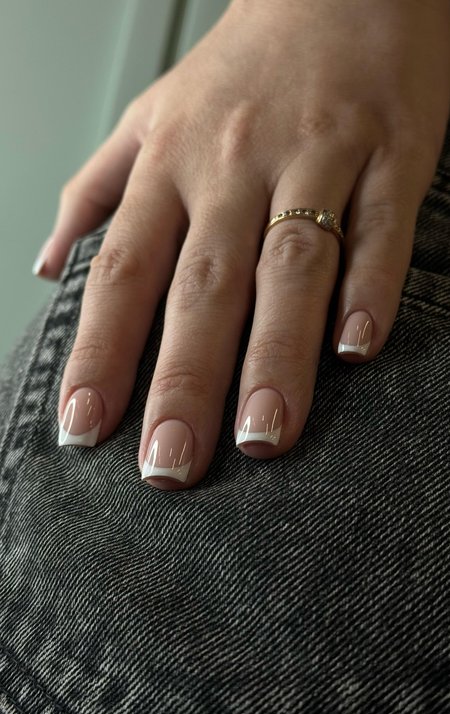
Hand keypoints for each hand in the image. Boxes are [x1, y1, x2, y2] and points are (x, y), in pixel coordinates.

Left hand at [40, 0, 449, 488]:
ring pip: (289, 266)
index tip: (84, 428)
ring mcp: (315, 160)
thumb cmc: (243, 67)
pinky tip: (357, 351)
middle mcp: (233, 166)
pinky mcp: (390, 155)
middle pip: (202, 287)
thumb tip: (46, 264)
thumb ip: (95, 190)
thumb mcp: (150, 114)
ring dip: (274, 355)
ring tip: (262, 435)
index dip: (99, 354)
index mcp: (171, 164)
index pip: (122, 272)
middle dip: (183, 382)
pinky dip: (369, 289)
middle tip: (170, 464)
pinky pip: (378, 229)